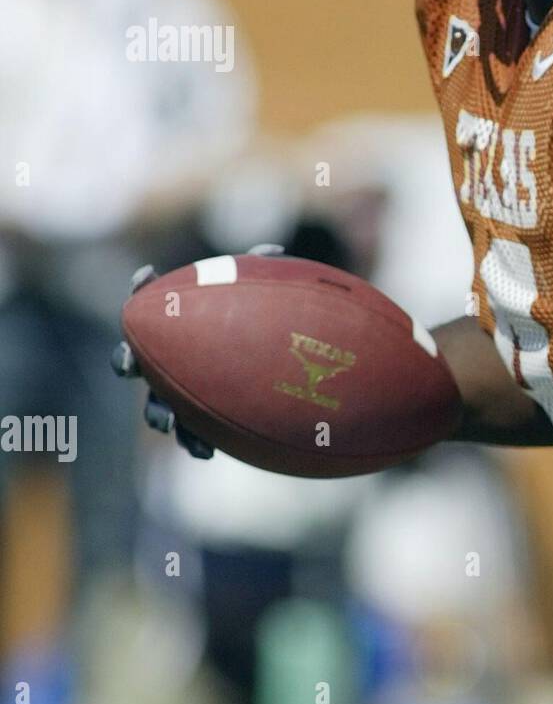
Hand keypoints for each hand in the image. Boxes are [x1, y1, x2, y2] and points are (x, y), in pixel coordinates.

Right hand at [111, 244, 286, 461]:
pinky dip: (194, 443)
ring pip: (154, 405)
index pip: (149, 300)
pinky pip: (189, 435)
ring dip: (157, 413)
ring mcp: (178, 391)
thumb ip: (260, 272)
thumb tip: (275, 251)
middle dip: (127, 359)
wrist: (272, 369)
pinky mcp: (198, 420)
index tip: (145, 275)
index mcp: (176, 325)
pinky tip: (208, 452)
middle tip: (133, 364)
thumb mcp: (260, 295)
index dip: (142, 286)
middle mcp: (167, 358)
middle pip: (132, 358)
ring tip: (169, 422)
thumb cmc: (257, 322)